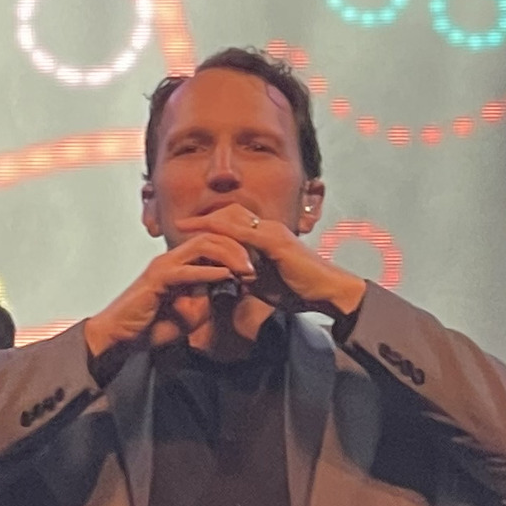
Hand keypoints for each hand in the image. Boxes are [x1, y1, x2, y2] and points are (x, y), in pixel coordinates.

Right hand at [80, 233, 254, 367]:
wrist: (123, 336)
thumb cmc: (153, 325)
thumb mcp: (191, 312)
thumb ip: (209, 297)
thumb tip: (230, 290)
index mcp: (182, 263)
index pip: (215, 244)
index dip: (239, 251)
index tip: (261, 265)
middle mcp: (174, 258)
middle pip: (212, 237)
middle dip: (239, 248)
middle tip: (260, 264)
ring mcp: (164, 265)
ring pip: (202, 246)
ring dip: (228, 256)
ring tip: (247, 269)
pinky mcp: (157, 279)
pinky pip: (187, 270)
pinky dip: (208, 272)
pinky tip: (226, 277)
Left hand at [179, 203, 369, 323]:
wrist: (327, 292)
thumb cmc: (300, 290)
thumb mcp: (266, 283)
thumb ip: (248, 277)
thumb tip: (231, 279)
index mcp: (266, 235)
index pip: (234, 222)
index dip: (210, 223)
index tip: (187, 228)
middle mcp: (268, 227)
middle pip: (229, 213)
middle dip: (203, 218)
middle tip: (179, 223)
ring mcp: (271, 232)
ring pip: (232, 218)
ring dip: (207, 221)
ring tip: (184, 227)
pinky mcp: (274, 241)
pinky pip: (242, 233)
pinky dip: (221, 233)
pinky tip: (205, 235)